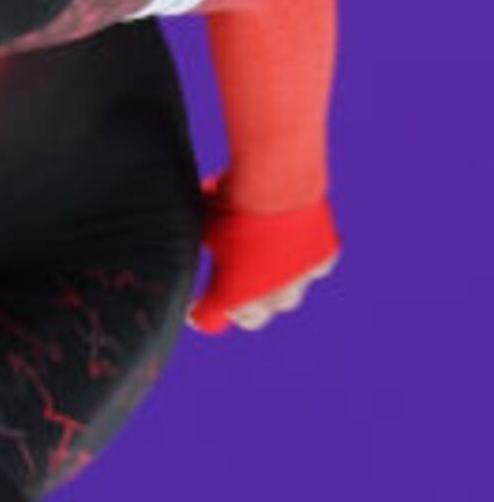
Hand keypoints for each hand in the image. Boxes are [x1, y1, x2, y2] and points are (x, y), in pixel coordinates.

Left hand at [187, 194, 338, 336]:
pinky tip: (295, 254)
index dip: (199, 315)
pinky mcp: (323, 257)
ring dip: (274, 293)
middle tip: (234, 301)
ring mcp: (298, 278)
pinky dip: (304, 265)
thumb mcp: (200, 227)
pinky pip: (314, 271)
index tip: (194, 309)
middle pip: (253, 319)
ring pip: (286, 300)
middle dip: (241, 312)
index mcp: (230, 293)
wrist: (277, 182)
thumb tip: (178, 244)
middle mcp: (267, 294)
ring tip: (264, 280)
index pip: (208, 319)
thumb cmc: (230, 203)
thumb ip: (191, 245)